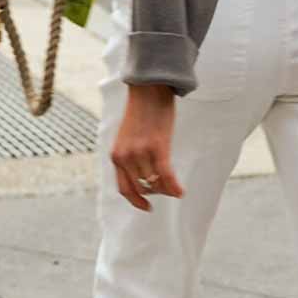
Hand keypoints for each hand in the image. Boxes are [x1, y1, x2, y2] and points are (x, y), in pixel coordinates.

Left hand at [111, 84, 183, 211]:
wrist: (148, 90)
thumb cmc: (142, 112)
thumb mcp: (128, 137)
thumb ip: (130, 156)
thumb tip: (145, 176)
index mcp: (116, 156)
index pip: (124, 188)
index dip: (136, 200)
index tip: (147, 207)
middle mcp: (126, 157)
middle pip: (142, 188)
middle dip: (156, 193)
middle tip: (167, 190)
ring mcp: (141, 153)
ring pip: (155, 183)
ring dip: (166, 189)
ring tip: (175, 186)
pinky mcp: (157, 147)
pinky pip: (166, 176)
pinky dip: (174, 187)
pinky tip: (181, 192)